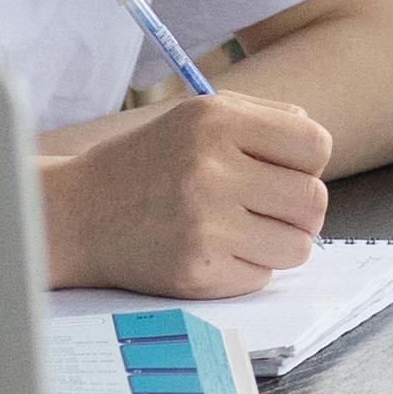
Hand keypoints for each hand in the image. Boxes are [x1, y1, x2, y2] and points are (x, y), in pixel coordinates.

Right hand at [38, 88, 334, 298]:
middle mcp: (210, 170)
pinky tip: (213, 249)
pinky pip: (262, 276)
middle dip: (299, 207)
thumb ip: (262, 119)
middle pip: (314, 200)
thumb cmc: (147, 162)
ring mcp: (204, 225)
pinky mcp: (197, 272)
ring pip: (298, 246)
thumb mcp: (195, 117)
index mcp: (216, 122)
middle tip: (268, 207)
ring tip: (243, 229)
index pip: (315, 145)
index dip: (307, 162)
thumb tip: (315, 142)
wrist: (77, 215)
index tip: (283, 171)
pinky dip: (247, 267)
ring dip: (279, 241)